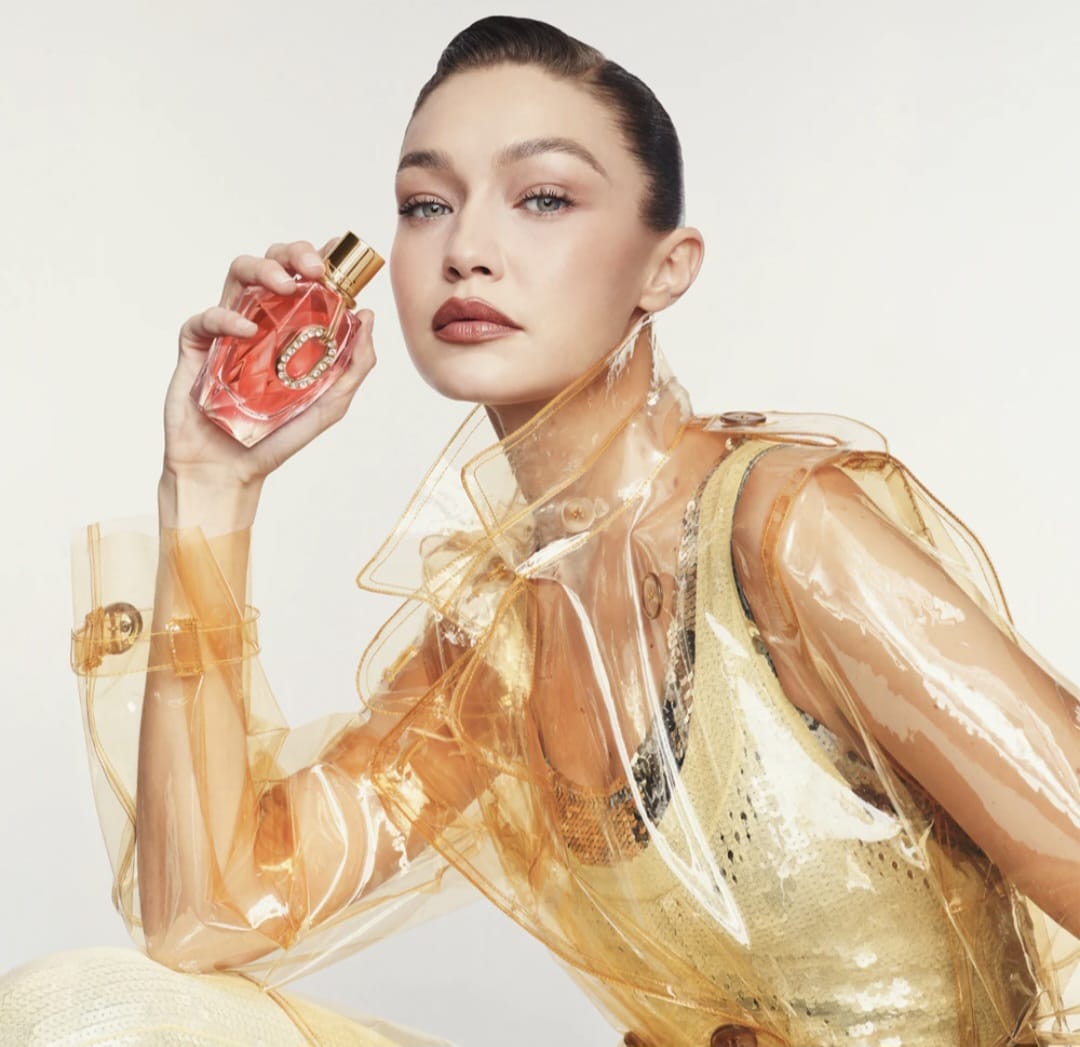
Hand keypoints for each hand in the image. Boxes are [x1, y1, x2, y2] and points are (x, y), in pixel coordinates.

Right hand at [163, 236, 376, 486]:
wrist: (231, 471)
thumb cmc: (277, 438)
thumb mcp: (330, 405)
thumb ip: (353, 365)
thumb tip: (367, 316)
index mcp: (293, 329)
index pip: (306, 281)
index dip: (321, 257)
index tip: (340, 249)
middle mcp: (261, 321)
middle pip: (273, 264)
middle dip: (294, 254)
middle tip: (313, 268)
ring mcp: (227, 329)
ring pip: (238, 273)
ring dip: (263, 268)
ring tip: (284, 285)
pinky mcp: (195, 345)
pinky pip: (206, 317)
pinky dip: (226, 317)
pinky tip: (246, 331)